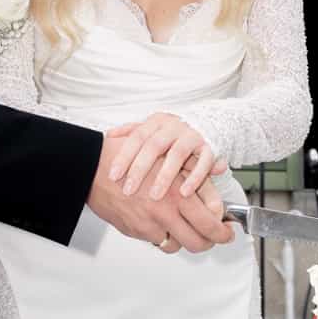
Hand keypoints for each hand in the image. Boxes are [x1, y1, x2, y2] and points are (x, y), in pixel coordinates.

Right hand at [89, 136, 234, 253]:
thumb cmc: (130, 159)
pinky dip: (161, 234)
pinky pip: (155, 240)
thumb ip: (198, 179)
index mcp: (178, 196)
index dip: (223, 232)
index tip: (227, 231)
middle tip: (213, 237)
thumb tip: (217, 196)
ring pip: (177, 245)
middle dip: (209, 242)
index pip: (210, 224)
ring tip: (185, 228)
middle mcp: (165, 214)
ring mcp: (148, 226)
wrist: (94, 168)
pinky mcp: (134, 231)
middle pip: (198, 242)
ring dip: (184, 239)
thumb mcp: (170, 161)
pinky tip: (161, 221)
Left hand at [105, 112, 226, 201]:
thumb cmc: (172, 131)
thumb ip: (131, 131)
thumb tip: (108, 136)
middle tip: (128, 190)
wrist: (208, 122)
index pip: (136, 138)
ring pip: (177, 154)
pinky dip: (195, 178)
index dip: (124, 156)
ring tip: (155, 195)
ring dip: (165, 176)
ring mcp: (192, 136)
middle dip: (140, 170)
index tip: (113, 176)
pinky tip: (185, 193)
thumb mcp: (151, 127)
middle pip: (154, 146)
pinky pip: (203, 162)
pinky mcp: (209, 147)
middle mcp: (173, 127)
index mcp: (156, 123)